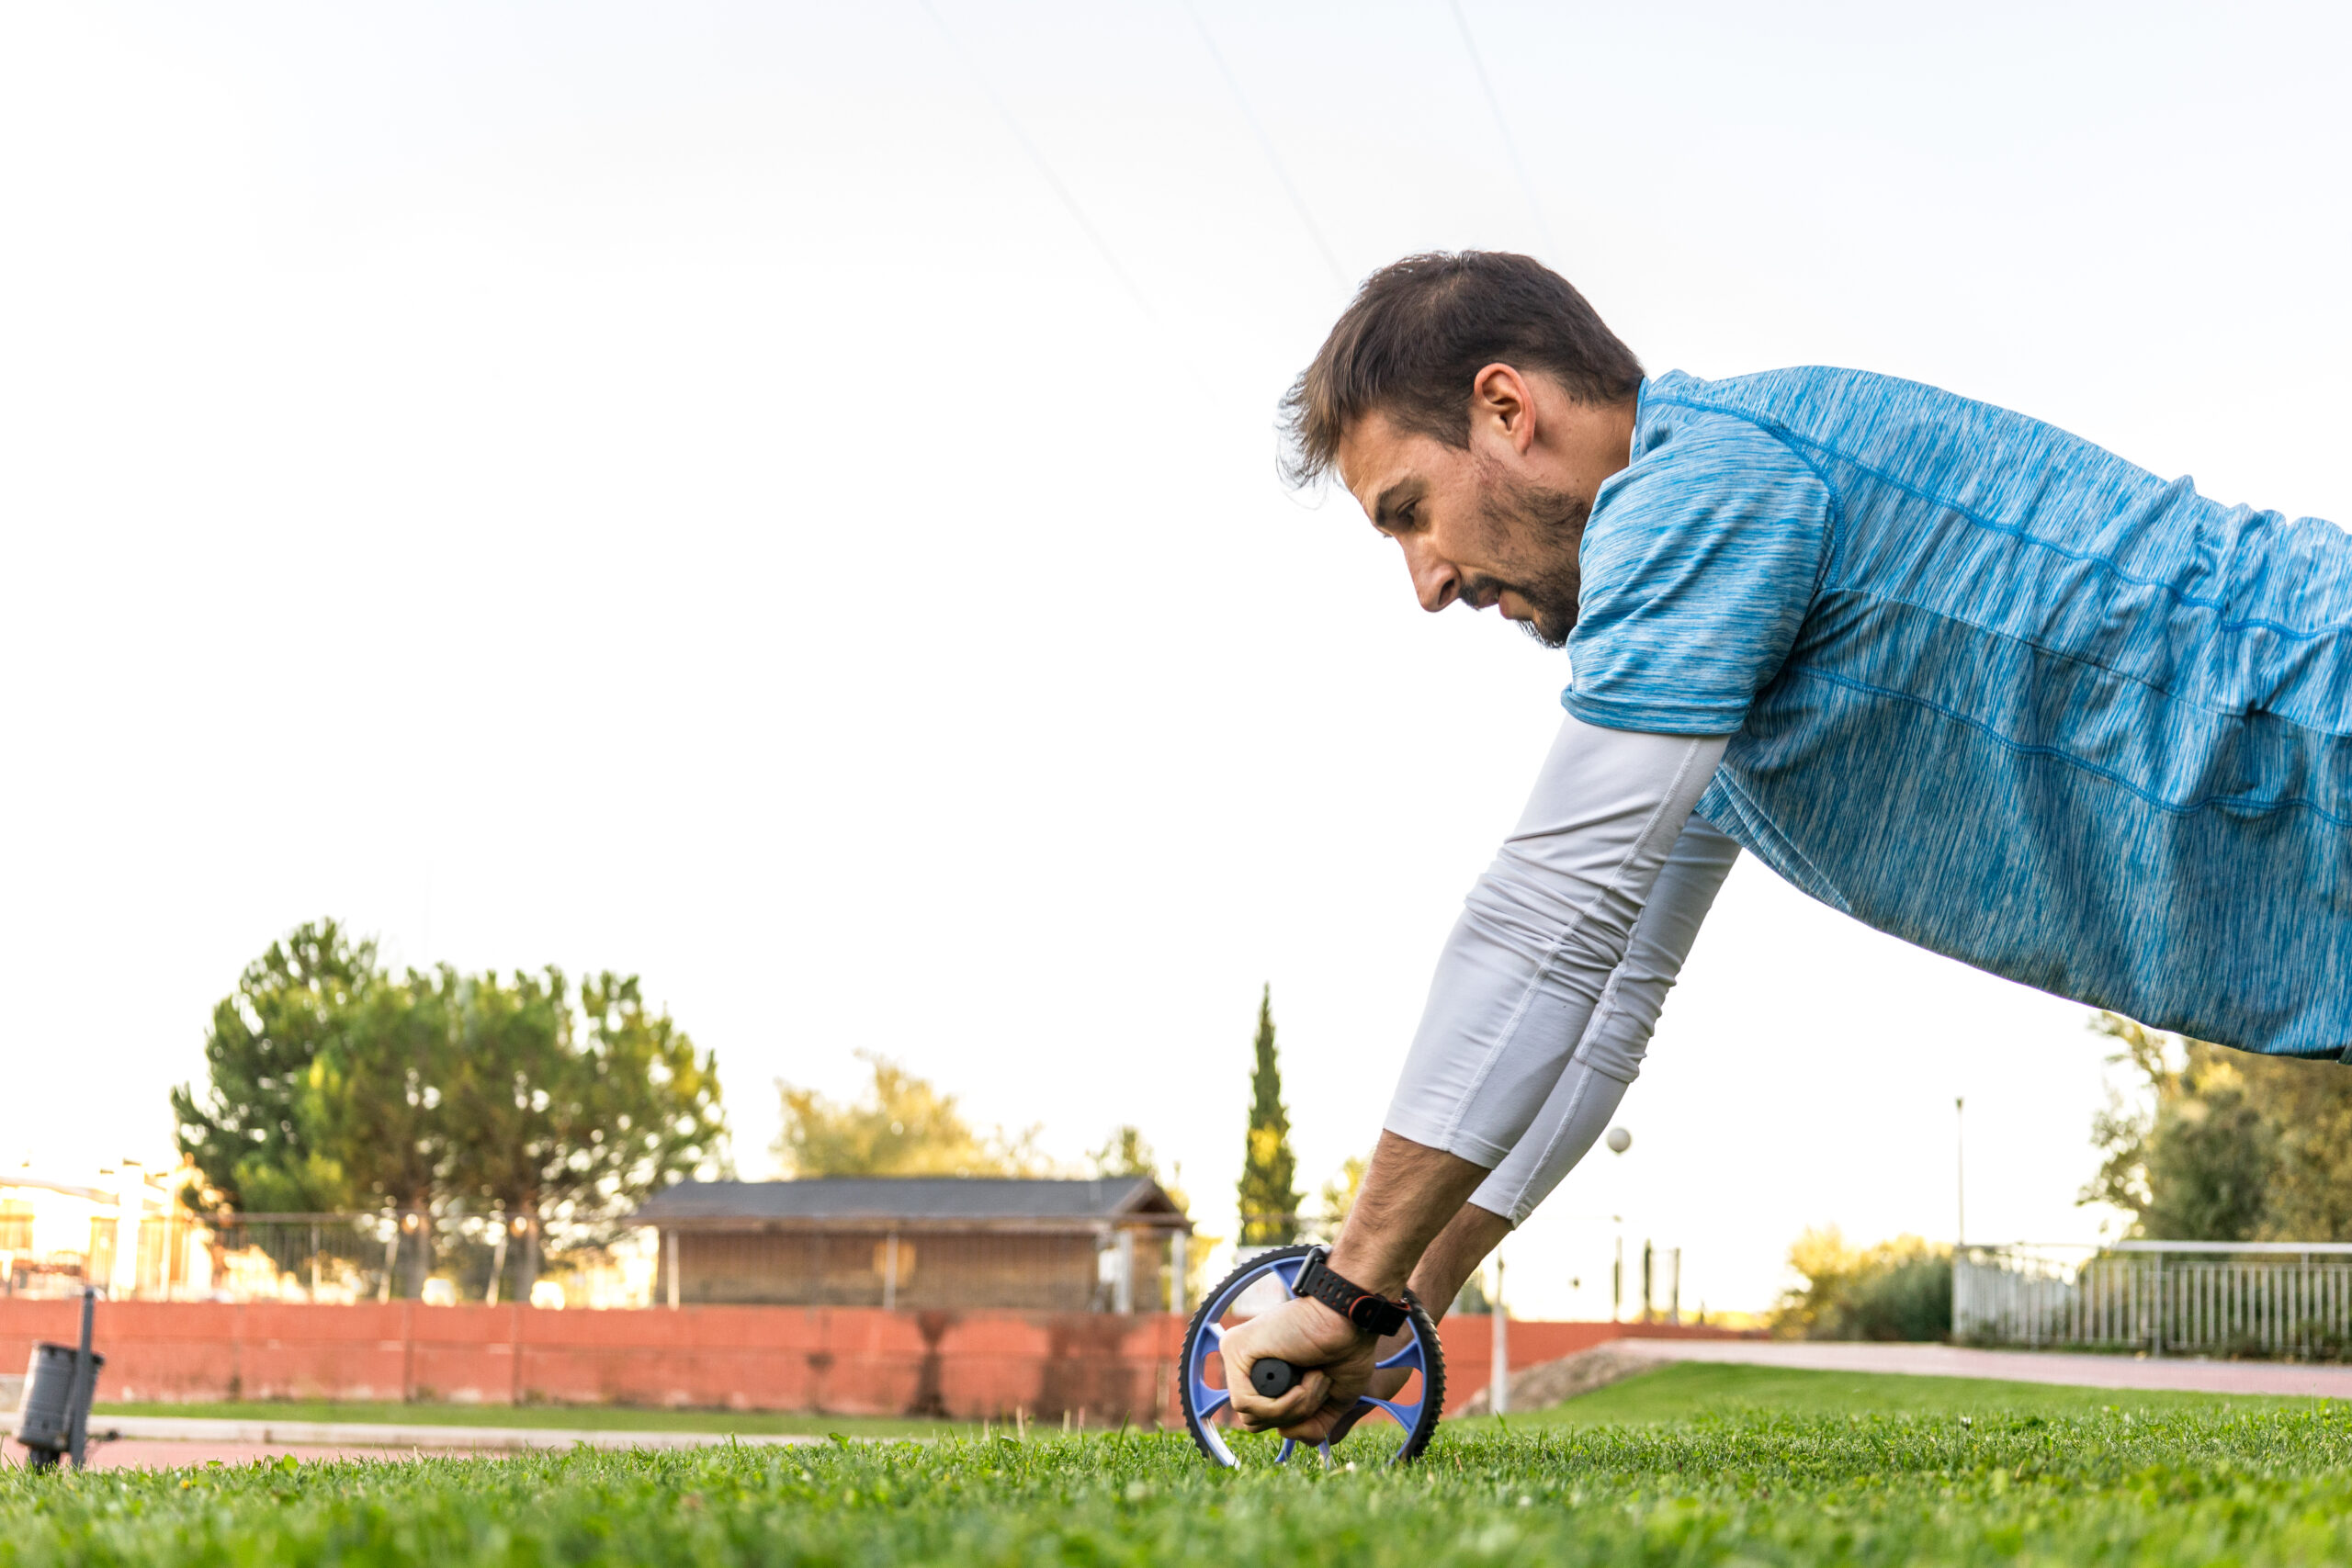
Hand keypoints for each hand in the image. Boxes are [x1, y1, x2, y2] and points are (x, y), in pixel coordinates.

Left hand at [1219, 1294, 1375, 1441]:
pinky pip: (1247, 1404)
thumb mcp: (1331, 1404)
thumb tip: (1283, 1432)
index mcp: (1266, 1375)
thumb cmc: (1347, 1353)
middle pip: (1254, 1422)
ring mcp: (1238, 1355)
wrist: (1353, 1322)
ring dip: (1294, 1407)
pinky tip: (1304, 1378)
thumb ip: (1310, 1428)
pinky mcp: (1235, 1348)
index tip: (1320, 1389)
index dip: (1295, 1417)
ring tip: (1315, 1375)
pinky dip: (1283, 1403)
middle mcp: (1247, 1364)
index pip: (1262, 1420)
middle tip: (1319, 1379)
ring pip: (1251, 1416)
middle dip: (1295, 1414)